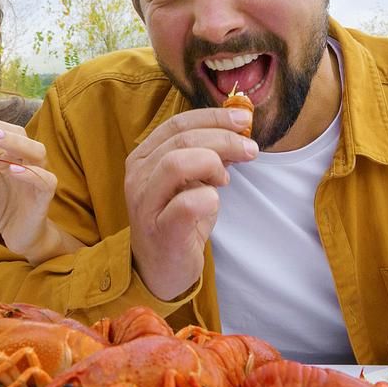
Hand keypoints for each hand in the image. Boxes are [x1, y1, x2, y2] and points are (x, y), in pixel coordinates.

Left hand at [0, 116, 69, 263]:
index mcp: (7, 153)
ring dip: (13, 141)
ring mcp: (37, 174)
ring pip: (34, 150)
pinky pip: (44, 179)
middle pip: (12, 133)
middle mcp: (24, 158)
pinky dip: (30, 173)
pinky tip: (13, 170)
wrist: (18, 234)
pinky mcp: (45, 194)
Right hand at [125, 105, 257, 301]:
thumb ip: (206, 155)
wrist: (160, 269)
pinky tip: (214, 202)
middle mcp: (138, 176)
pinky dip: (209, 198)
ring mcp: (145, 204)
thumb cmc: (177, 221)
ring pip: (178, 163)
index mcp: (143, 157)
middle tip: (250, 149)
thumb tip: (237, 131)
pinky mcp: (160, 230)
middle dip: (224, 139)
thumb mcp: (191, 181)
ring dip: (213, 164)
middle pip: (183, 140)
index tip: (244, 120)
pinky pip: (188, 203)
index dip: (213, 117)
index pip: (177, 124)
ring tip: (225, 180)